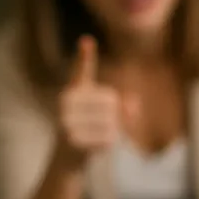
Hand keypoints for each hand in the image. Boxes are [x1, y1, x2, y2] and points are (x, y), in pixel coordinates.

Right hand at [56, 35, 137, 168]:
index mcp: (74, 91)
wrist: (66, 159)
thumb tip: (133, 105)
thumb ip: (124, 107)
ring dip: (112, 132)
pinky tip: (93, 148)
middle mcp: (66, 102)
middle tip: (96, 127)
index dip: (85, 56)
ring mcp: (65, 120)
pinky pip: (107, 137)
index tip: (87, 40)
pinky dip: (108, 144)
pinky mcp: (70, 138)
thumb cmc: (90, 131)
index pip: (81, 70)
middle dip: (114, 117)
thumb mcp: (109, 117)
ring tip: (93, 137)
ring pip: (111, 120)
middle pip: (111, 101)